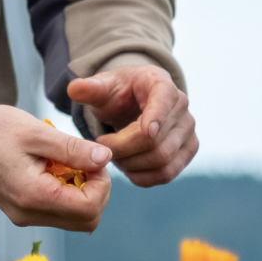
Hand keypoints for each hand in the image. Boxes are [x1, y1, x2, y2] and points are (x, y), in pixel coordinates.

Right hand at [0, 96, 111, 231]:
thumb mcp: (37, 132)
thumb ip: (73, 149)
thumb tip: (105, 159)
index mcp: (33, 196)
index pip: (89, 208)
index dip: (102, 184)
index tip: (94, 158)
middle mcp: (28, 214)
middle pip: (85, 221)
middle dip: (96, 191)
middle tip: (86, 160)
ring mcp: (23, 215)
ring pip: (73, 219)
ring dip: (81, 193)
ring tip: (67, 162)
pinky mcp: (20, 210)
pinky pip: (56, 212)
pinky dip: (66, 194)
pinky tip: (54, 168)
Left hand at [67, 64, 197, 187]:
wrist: (136, 101)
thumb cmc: (120, 91)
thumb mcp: (103, 86)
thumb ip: (90, 88)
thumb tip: (74, 89)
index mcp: (161, 83)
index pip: (164, 98)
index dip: (156, 117)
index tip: (144, 132)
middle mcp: (181, 106)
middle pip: (157, 139)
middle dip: (124, 149)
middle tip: (100, 149)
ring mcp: (188, 130)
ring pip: (163, 160)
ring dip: (132, 165)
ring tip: (111, 158)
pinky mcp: (187, 151)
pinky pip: (168, 173)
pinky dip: (143, 177)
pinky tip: (126, 169)